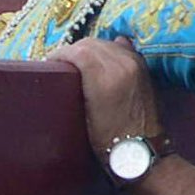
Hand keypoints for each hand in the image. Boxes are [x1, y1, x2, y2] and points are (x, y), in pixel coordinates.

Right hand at [50, 35, 160, 154]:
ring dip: (90, 49)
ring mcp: (136, 65)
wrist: (142, 151)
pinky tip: (101, 57)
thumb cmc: (109, 141)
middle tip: (62, 63)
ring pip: (106, 43)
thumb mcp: (84, 116)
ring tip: (78, 61)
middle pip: (91, 44)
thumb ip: (77, 86)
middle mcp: (123, 66)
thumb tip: (65, 69)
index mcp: (105, 79)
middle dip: (73, 51)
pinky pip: (122, 47)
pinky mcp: (144, 68)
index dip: (61, 54)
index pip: (79, 51)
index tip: (51, 62)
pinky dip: (109, 49)